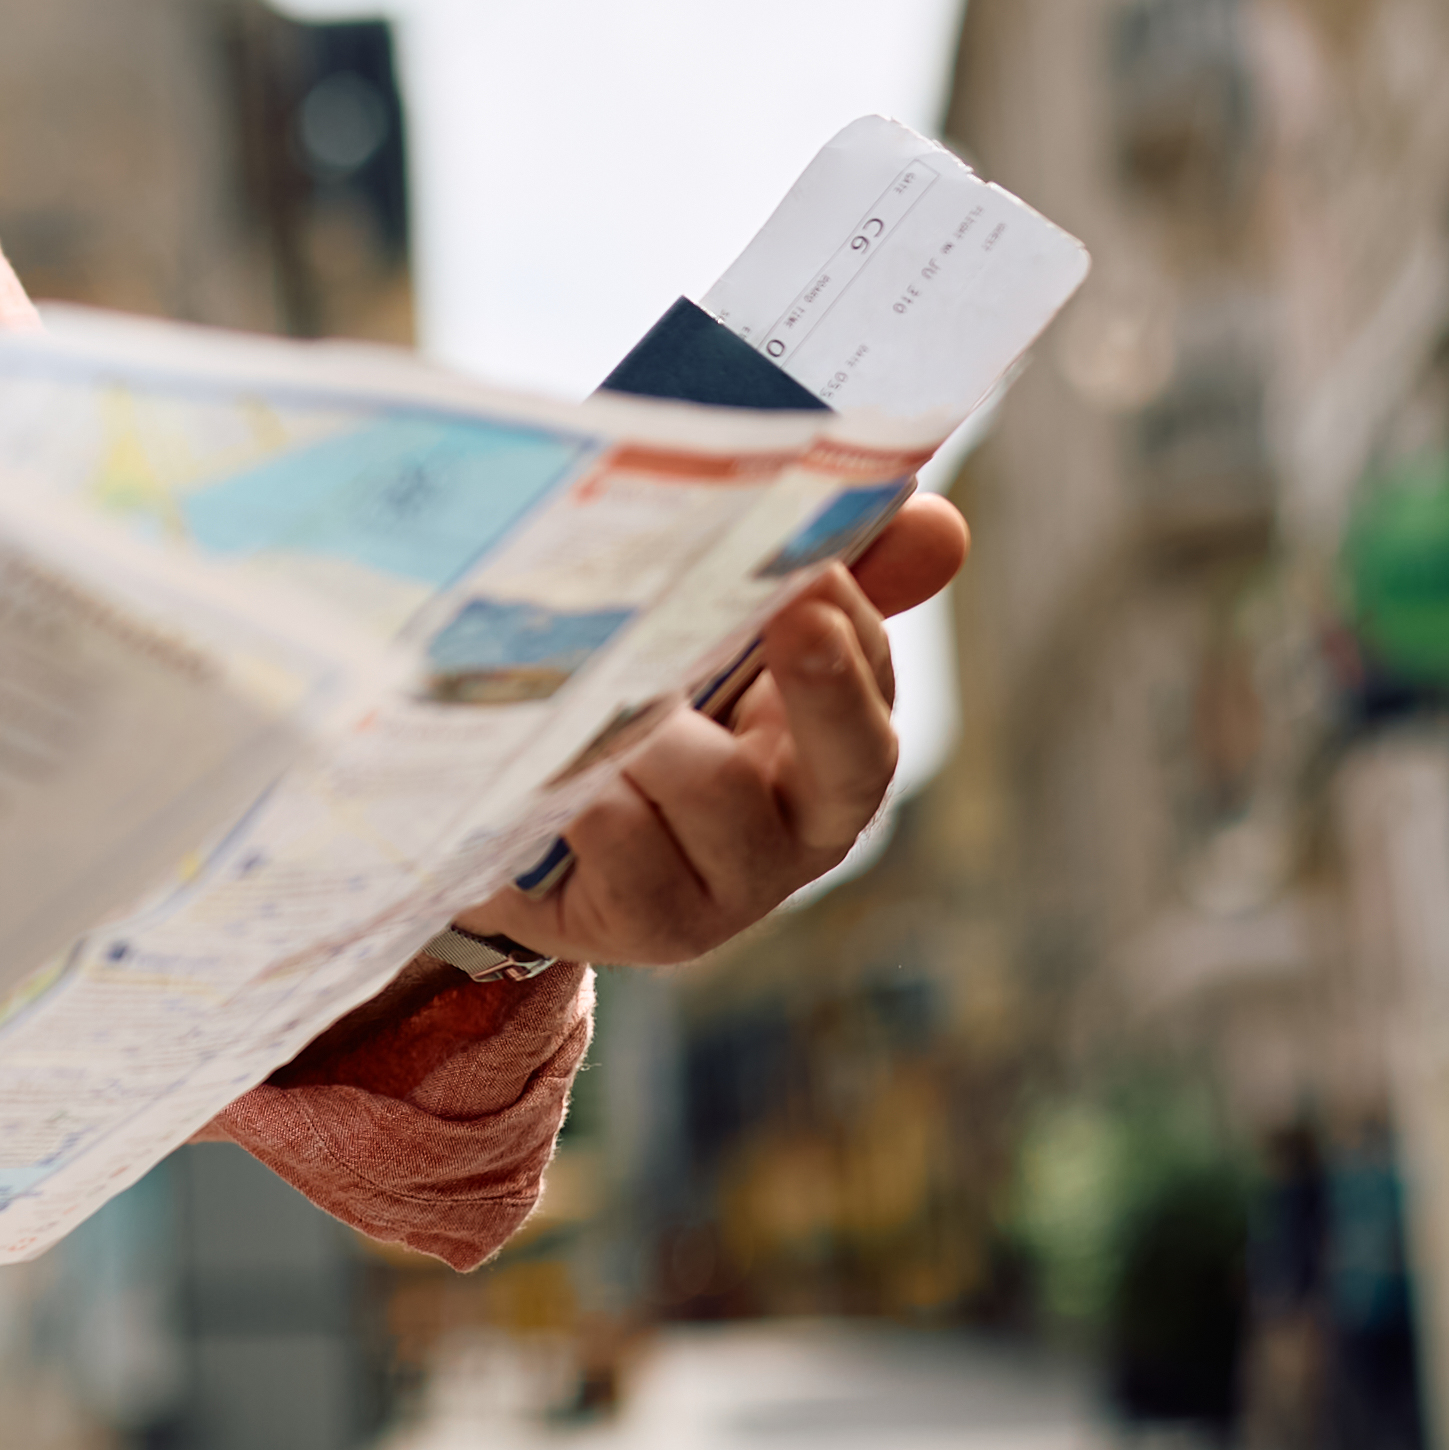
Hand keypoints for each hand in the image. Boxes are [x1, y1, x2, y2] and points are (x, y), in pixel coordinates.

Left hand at [461, 497, 968, 972]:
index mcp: (830, 750)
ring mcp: (733, 889)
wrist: (513, 838)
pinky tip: (542, 756)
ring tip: (592, 681)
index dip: (850, 626)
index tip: (816, 573)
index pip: (872, 679)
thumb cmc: (635, 726)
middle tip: (800, 615)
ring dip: (652, 726)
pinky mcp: (653, 927)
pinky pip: (622, 839)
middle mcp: (802, 830)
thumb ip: (817, 583)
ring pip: (715, 789)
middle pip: (855, 763)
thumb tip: (935, 522)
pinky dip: (584, 787)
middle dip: (829, 686)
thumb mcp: (714, 650)